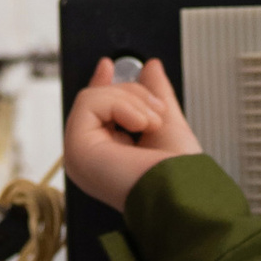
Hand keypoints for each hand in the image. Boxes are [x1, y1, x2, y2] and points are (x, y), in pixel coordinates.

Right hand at [60, 55, 200, 213]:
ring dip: (131, 101)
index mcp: (106, 158)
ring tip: (152, 123)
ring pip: (91, 97)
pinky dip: (121, 105)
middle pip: (95, 100)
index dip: (100, 86)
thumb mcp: (168, 123)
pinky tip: (139, 125)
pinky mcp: (76, 149)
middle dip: (132, 94)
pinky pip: (89, 102)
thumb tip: (150, 66)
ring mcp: (80, 155)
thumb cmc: (181, 175)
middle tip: (157, 113)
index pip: (93, 114)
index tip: (108, 65)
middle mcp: (89, 158)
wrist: (183, 195)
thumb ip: (155, 95)